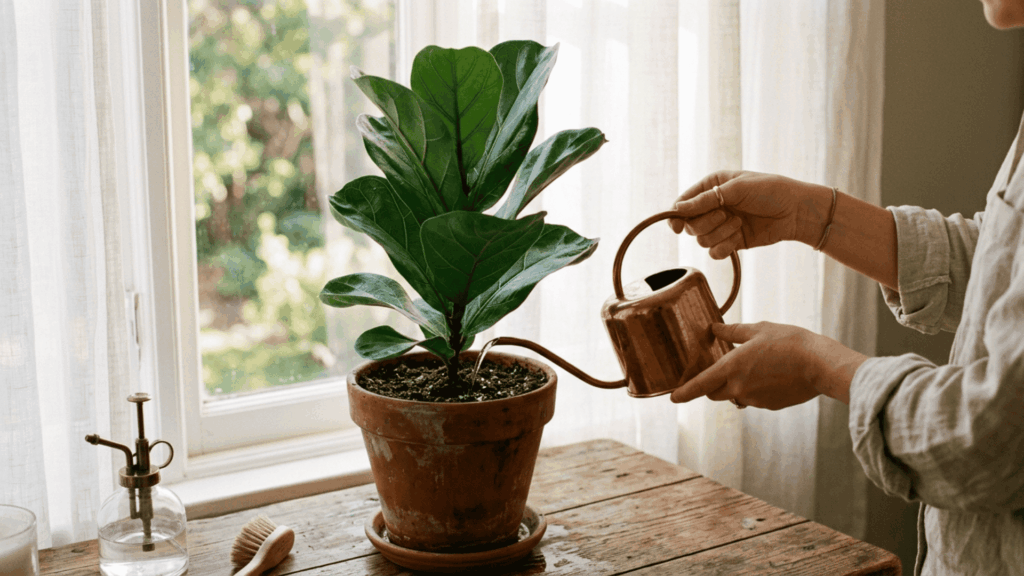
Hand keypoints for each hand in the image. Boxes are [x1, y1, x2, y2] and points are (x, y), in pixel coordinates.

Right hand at [668, 171, 832, 258]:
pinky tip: (739, 237)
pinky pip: (715, 252)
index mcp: (712, 187)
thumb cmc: (770, 190)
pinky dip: (725, 246)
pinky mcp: (731, 242)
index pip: (683, 203)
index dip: (677, 215)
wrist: (796, 211)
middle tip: (726, 215)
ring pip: (702, 240)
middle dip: (707, 223)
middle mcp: (713, 207)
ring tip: (739, 223)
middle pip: (691, 225)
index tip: (677, 226)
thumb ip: (706, 199)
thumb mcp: (737, 189)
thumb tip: (677, 210)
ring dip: (720, 234)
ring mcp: (722, 226)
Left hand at [670, 322, 866, 408]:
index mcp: (732, 368)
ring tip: (753, 368)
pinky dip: (755, 389)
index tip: (673, 398)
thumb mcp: (759, 330)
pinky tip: (769, 375)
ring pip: (735, 396)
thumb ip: (733, 332)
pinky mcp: (769, 406)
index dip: (685, 392)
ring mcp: (755, 399)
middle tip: (716, 372)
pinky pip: (753, 399)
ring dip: (735, 386)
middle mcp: (739, 387)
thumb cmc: (790, 343)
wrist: (820, 365)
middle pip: (714, 393)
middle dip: (710, 386)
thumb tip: (714, 328)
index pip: (700, 385)